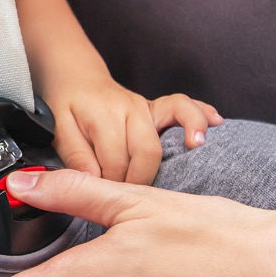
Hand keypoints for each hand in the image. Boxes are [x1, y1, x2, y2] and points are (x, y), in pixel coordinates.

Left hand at [46, 74, 222, 183]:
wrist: (77, 78)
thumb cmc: (67, 106)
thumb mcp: (60, 130)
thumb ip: (76, 157)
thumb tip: (92, 183)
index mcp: (103, 116)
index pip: (116, 160)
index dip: (112, 184)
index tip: (106, 199)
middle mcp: (130, 109)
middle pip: (147, 150)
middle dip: (141, 179)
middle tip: (132, 197)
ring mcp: (147, 107)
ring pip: (171, 129)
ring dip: (180, 147)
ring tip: (192, 154)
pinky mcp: (158, 108)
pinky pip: (185, 107)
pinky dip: (200, 115)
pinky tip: (215, 125)